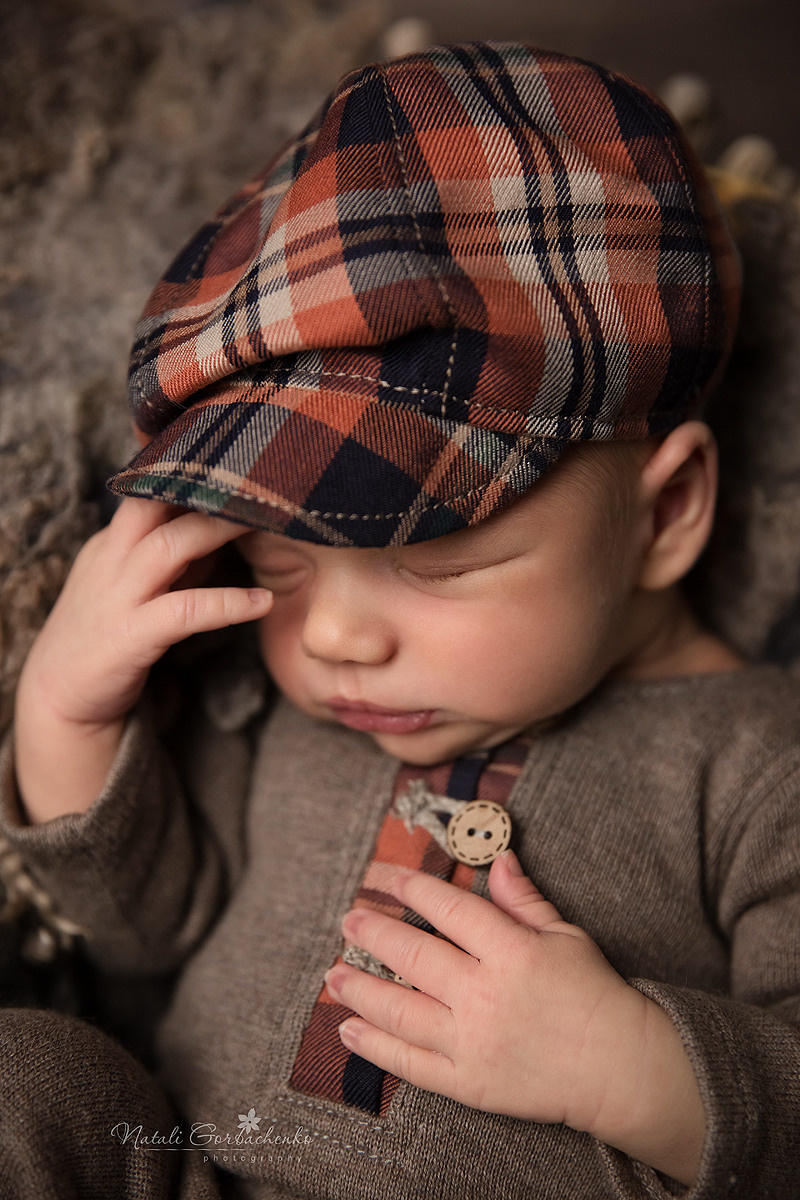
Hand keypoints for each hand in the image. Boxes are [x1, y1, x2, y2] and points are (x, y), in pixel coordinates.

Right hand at [14, 497, 271, 820]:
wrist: (60, 697)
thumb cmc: (109, 635)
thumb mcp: (140, 585)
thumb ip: (178, 557)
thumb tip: (224, 528)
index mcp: (113, 542)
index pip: (150, 490)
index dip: (195, 473)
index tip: (242, 462)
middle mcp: (111, 560)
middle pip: (154, 503)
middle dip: (206, 487)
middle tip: (259, 478)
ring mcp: (117, 597)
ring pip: (168, 546)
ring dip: (219, 530)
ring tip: (268, 522)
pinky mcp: (129, 637)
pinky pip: (185, 611)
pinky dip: (227, 603)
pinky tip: (262, 602)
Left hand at [326, 852, 704, 1183]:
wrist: (620, 1068)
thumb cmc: (595, 995)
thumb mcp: (566, 936)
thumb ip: (524, 900)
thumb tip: (499, 860)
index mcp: (513, 952)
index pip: (451, 910)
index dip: (416, 891)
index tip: (390, 879)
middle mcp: (486, 996)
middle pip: (415, 957)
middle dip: (374, 934)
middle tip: (349, 919)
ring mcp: (473, 1043)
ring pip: (401, 1011)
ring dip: (361, 990)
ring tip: (334, 974)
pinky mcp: (469, 1083)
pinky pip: (411, 1064)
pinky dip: (375, 1046)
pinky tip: (349, 1030)